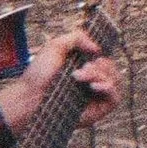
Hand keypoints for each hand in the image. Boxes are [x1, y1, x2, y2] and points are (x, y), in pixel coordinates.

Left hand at [0, 30, 120, 131]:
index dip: (102, 56)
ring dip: (100, 75)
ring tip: (80, 77)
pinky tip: (94, 86)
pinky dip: (109, 88)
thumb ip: (77, 37)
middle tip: (81, 69)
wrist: (30, 96)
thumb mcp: (55, 46)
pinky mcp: (97, 110)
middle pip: (112, 68)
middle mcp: (91, 81)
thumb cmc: (38, 74)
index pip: (104, 59)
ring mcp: (95, 96)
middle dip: (99, 66)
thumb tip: (97, 49)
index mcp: (84, 67)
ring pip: (115, 80)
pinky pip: (115, 97)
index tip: (93, 53)